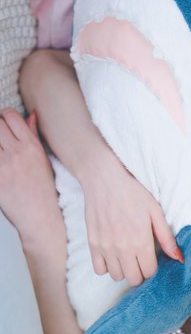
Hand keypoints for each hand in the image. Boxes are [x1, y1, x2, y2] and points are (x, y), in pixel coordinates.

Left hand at [0, 108, 65, 252]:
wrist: (39, 217)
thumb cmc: (43, 190)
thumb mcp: (43, 160)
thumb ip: (33, 135)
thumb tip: (31, 115)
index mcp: (32, 147)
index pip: (11, 116)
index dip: (5, 117)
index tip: (5, 124)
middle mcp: (17, 153)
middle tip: (0, 140)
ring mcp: (3, 166)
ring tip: (1, 153)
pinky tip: (1, 167)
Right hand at [80, 151, 181, 286]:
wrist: (103, 179)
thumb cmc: (132, 192)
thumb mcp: (155, 211)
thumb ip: (166, 237)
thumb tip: (178, 257)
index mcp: (141, 241)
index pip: (149, 272)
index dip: (153, 267)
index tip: (151, 258)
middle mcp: (123, 248)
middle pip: (134, 279)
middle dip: (140, 272)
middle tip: (140, 259)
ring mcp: (106, 247)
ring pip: (116, 276)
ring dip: (124, 270)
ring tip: (127, 256)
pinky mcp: (92, 244)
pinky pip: (99, 270)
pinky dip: (106, 267)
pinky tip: (112, 255)